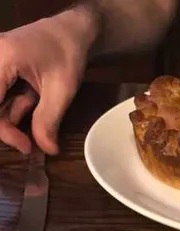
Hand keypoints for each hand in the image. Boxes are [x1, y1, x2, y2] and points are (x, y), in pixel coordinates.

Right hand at [0, 10, 95, 154]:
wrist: (73, 31)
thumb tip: (47, 150)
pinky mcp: (1, 69)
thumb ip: (49, 121)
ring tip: (36, 128)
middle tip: (29, 145)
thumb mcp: (61, 91)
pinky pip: (2, 95)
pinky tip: (32, 110)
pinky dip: (16, 108)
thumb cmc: (68, 54)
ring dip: (12, 119)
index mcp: (2, 59)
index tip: (25, 146)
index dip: (4, 130)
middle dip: (7, 127)